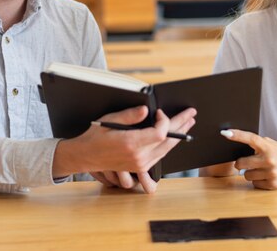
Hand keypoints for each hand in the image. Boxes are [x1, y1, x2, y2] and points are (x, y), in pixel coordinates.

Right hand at [54, 105, 195, 192]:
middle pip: (168, 142)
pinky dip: (169, 144)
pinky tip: (174, 135)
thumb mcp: (110, 120)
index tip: (160, 111)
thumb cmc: (95, 136)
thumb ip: (130, 115)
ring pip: (166, 150)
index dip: (165, 121)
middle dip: (181, 126)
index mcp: (131, 144)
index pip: (160, 133)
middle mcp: (138, 157)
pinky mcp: (140, 166)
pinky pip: (160, 155)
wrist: (86, 156)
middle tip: (191, 114)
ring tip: (187, 123)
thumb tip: (147, 110)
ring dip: (178, 135)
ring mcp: (140, 164)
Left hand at [221, 129, 276, 189]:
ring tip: (261, 170)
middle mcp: (269, 160)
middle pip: (240, 163)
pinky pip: (254, 184)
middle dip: (241, 163)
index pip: (250, 138)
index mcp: (268, 147)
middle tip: (247, 162)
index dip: (236, 135)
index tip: (225, 132)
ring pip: (246, 175)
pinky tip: (266, 176)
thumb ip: (259, 145)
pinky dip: (258, 181)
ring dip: (250, 173)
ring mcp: (271, 173)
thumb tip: (240, 143)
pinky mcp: (273, 184)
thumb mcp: (273, 145)